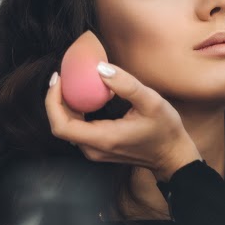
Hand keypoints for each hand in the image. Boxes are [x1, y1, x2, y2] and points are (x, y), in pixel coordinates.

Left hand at [45, 64, 201, 180]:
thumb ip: (126, 84)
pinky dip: (75, 112)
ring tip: (71, 82)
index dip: (52, 101)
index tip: (58, 79)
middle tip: (62, 75)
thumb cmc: (165, 130)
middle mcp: (93, 148)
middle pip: (60, 125)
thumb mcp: (151, 102)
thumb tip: (100, 68)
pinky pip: (78, 130)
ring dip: (65, 105)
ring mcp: (95, 151)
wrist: (171, 155)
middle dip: (56, 99)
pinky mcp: (99, 148)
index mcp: (102, 138)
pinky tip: (84, 96)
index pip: (61, 125)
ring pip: (68, 128)